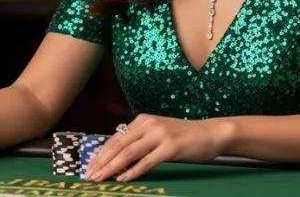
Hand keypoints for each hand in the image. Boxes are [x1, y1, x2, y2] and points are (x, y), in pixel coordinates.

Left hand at [84, 115, 230, 181]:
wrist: (210, 133)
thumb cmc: (183, 137)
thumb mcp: (157, 134)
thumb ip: (139, 141)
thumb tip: (117, 158)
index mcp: (142, 120)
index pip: (116, 139)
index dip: (100, 154)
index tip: (89, 167)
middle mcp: (148, 124)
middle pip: (119, 146)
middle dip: (101, 162)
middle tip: (89, 176)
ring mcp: (159, 135)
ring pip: (129, 153)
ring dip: (112, 168)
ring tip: (100, 179)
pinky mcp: (170, 147)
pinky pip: (147, 161)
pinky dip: (133, 171)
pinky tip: (123, 179)